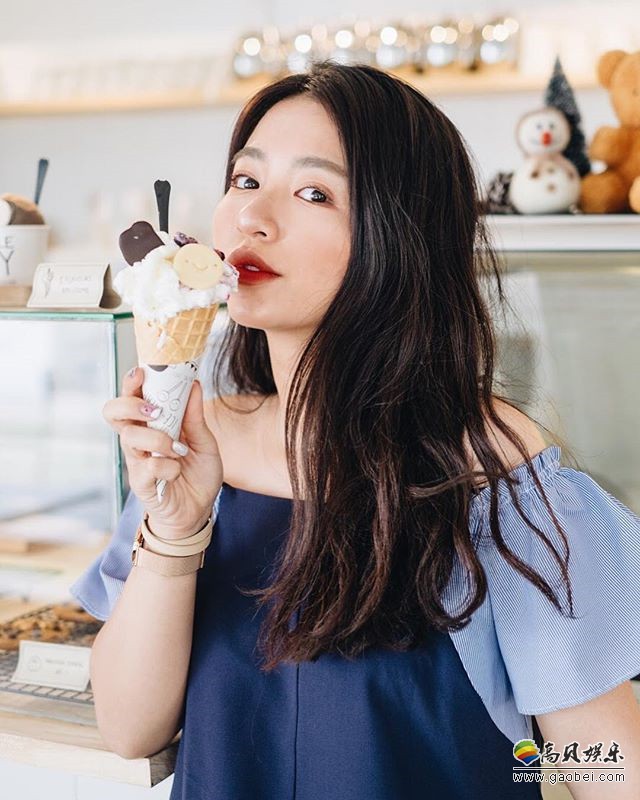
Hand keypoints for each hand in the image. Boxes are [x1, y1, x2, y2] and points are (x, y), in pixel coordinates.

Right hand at [102, 367, 222, 538]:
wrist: (199, 511)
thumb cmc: (198, 474)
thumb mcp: (205, 442)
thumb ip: (195, 417)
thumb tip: (193, 384)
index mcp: (151, 424)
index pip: (131, 397)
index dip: (131, 382)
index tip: (143, 372)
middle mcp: (139, 439)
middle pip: (113, 412)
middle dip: (130, 403)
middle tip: (154, 410)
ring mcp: (137, 460)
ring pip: (130, 437)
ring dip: (158, 438)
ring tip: (178, 449)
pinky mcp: (141, 483)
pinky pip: (147, 466)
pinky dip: (167, 466)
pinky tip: (177, 472)